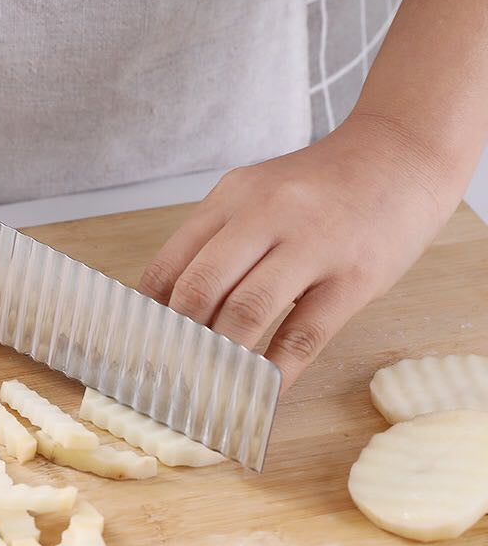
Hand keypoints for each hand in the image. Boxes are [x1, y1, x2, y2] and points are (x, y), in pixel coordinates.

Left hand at [138, 116, 457, 388]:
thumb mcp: (257, 195)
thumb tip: (173, 309)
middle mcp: (264, 215)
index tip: (142, 351)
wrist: (402, 154)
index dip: (148, 318)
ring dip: (222, 359)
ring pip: (246, 313)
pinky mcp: (354, 275)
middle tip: (172, 377)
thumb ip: (217, 241)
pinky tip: (264, 391)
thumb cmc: (321, 187)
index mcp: (231, 197)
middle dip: (179, 342)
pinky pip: (305, 334)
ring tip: (209, 389)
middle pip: (200, 290)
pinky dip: (277, 370)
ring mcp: (311, 244)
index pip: (169, 265)